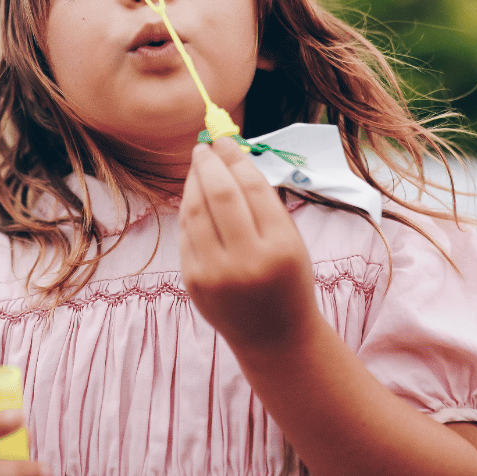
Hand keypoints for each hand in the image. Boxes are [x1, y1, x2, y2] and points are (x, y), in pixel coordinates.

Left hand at [179, 139, 321, 350]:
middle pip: (220, 193)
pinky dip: (187, 208)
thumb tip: (230, 156)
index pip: (252, 186)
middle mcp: (247, 260)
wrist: (273, 335)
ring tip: (198, 166)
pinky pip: (186, 233)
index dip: (235, 158)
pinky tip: (193, 196)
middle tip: (204, 147)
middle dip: (209, 163)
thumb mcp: (290, 241)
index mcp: (280, 246)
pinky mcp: (193, 281)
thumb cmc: (286, 278)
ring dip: (193, 181)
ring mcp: (216, 274)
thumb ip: (264, 203)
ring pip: (195, 210)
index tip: (226, 141)